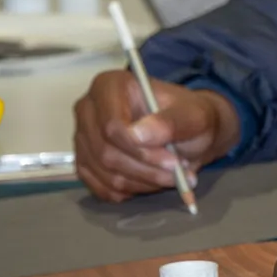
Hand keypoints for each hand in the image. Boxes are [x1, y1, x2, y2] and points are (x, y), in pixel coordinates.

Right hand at [72, 70, 240, 200]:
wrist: (188, 134)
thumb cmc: (189, 117)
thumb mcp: (193, 116)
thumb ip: (170, 122)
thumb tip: (137, 134)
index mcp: (110, 86)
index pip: (111, 126)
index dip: (140, 149)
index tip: (173, 161)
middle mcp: (89, 110)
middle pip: (106, 153)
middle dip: (147, 169)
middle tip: (179, 172)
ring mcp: (83, 138)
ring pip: (106, 174)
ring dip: (144, 182)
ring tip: (174, 176)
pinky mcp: (85, 164)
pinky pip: (103, 188)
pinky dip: (132, 190)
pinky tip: (152, 180)